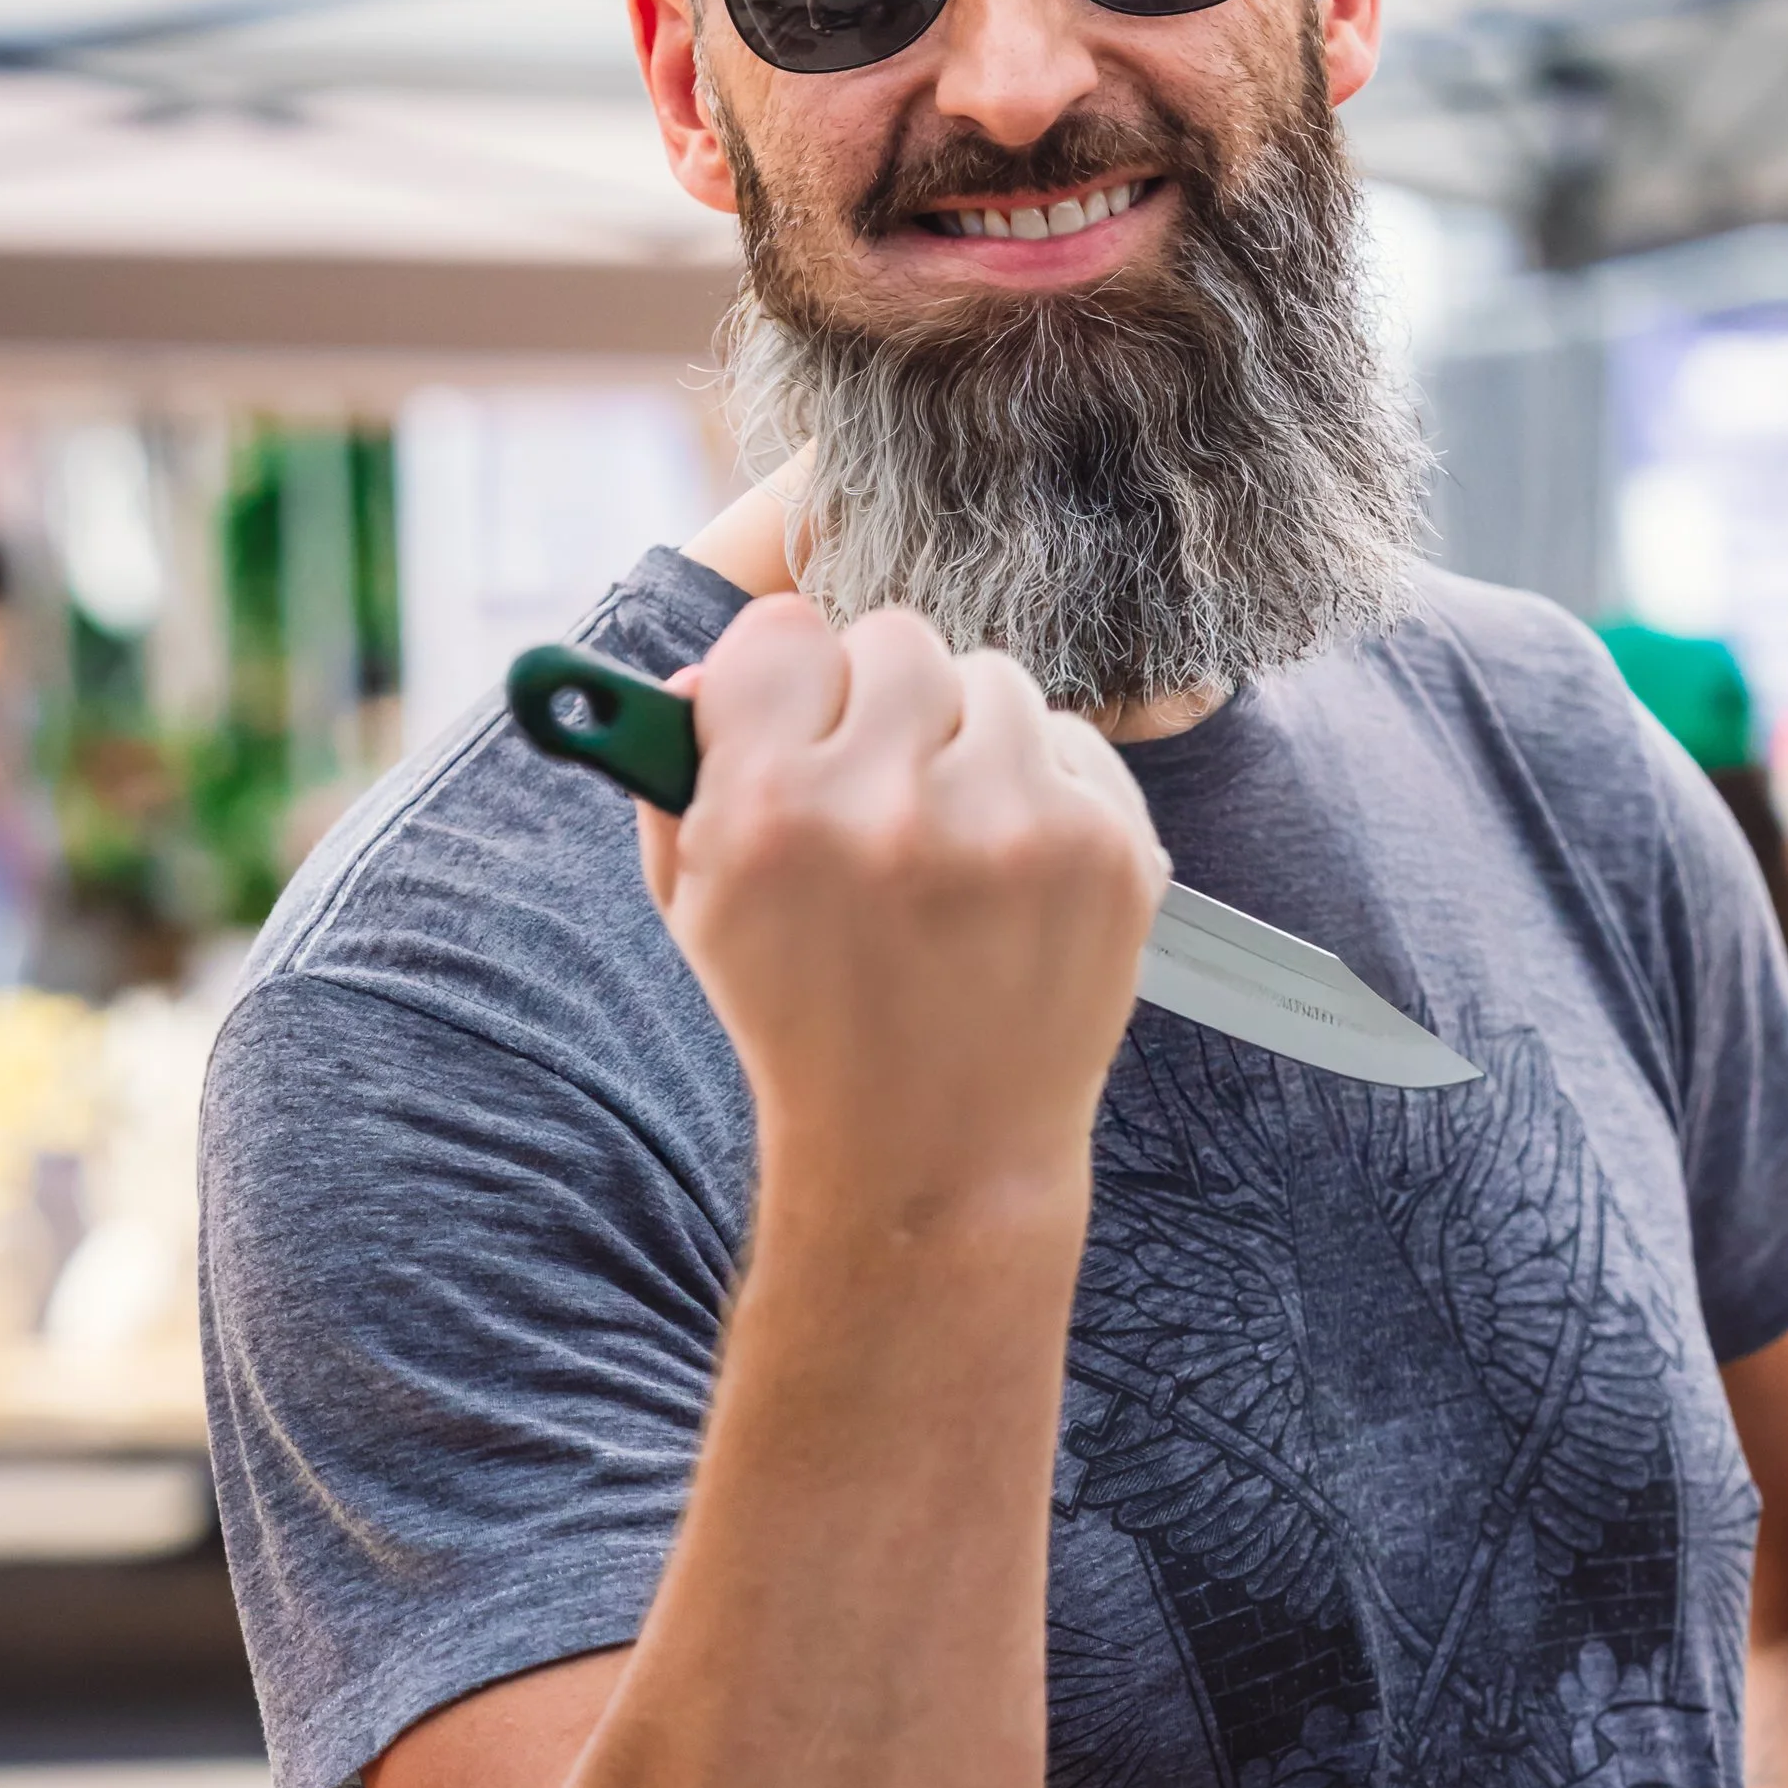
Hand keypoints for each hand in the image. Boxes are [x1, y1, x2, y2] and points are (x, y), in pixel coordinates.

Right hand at [639, 596, 1165, 1215]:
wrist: (935, 1155)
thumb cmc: (807, 1025)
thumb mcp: (701, 912)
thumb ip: (678, 778)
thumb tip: (694, 676)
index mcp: (771, 813)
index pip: (781, 632)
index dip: (783, 684)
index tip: (796, 730)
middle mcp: (894, 810)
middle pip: (893, 641)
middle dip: (881, 708)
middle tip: (880, 795)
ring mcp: (1016, 828)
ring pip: (992, 679)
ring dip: (968, 741)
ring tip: (952, 841)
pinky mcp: (1109, 851)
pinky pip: (1071, 740)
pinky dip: (1043, 789)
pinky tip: (1013, 873)